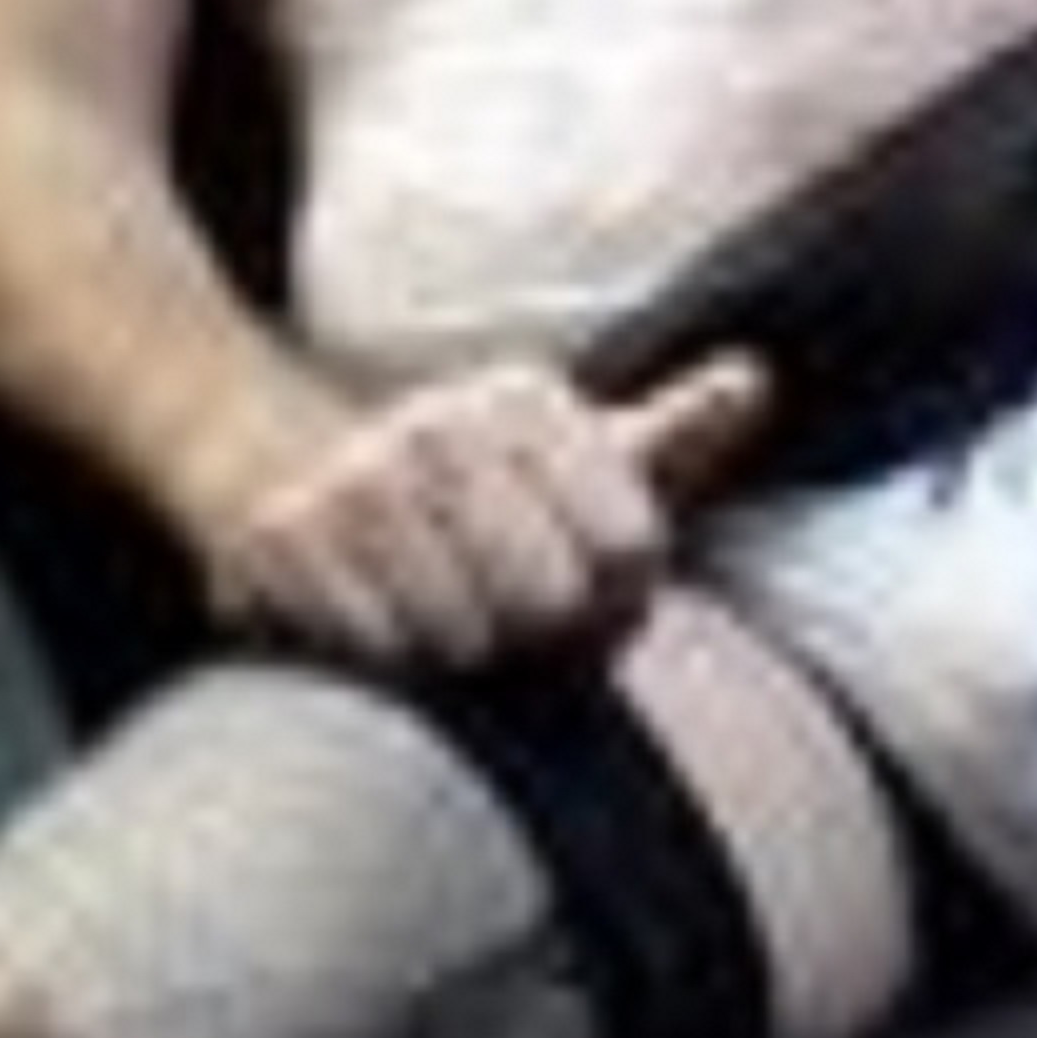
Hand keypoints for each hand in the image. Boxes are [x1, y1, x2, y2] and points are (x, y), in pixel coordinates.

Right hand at [194, 349, 769, 668]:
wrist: (287, 467)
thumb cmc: (478, 489)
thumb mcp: (581, 453)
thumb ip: (677, 433)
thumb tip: (753, 379)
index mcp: (529, 400)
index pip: (631, 547)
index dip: (622, 597)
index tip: (596, 586)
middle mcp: (444, 421)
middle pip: (550, 600)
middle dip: (542, 633)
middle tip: (514, 616)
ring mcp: (358, 473)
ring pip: (461, 635)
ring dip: (461, 651)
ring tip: (447, 616)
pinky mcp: (282, 534)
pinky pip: (373, 649)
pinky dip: (385, 658)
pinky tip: (378, 619)